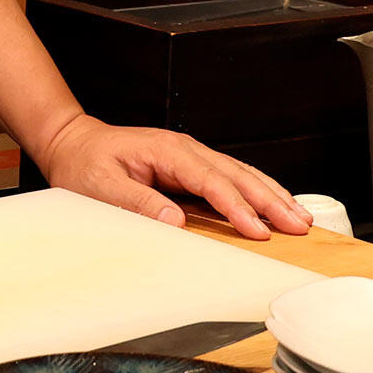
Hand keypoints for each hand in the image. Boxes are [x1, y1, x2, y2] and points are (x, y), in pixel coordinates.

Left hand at [33, 113, 311, 239]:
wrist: (72, 142)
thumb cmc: (84, 163)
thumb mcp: (101, 185)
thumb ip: (137, 202)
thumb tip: (174, 220)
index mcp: (166, 151)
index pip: (210, 180)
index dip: (236, 206)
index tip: (257, 229)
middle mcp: (184, 149)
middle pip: (235, 174)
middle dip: (269, 200)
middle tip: (299, 225)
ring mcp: (190, 155)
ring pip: (240, 173)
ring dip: (271, 195)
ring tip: (300, 217)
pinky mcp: (190, 166)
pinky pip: (230, 178)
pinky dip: (256, 191)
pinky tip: (274, 204)